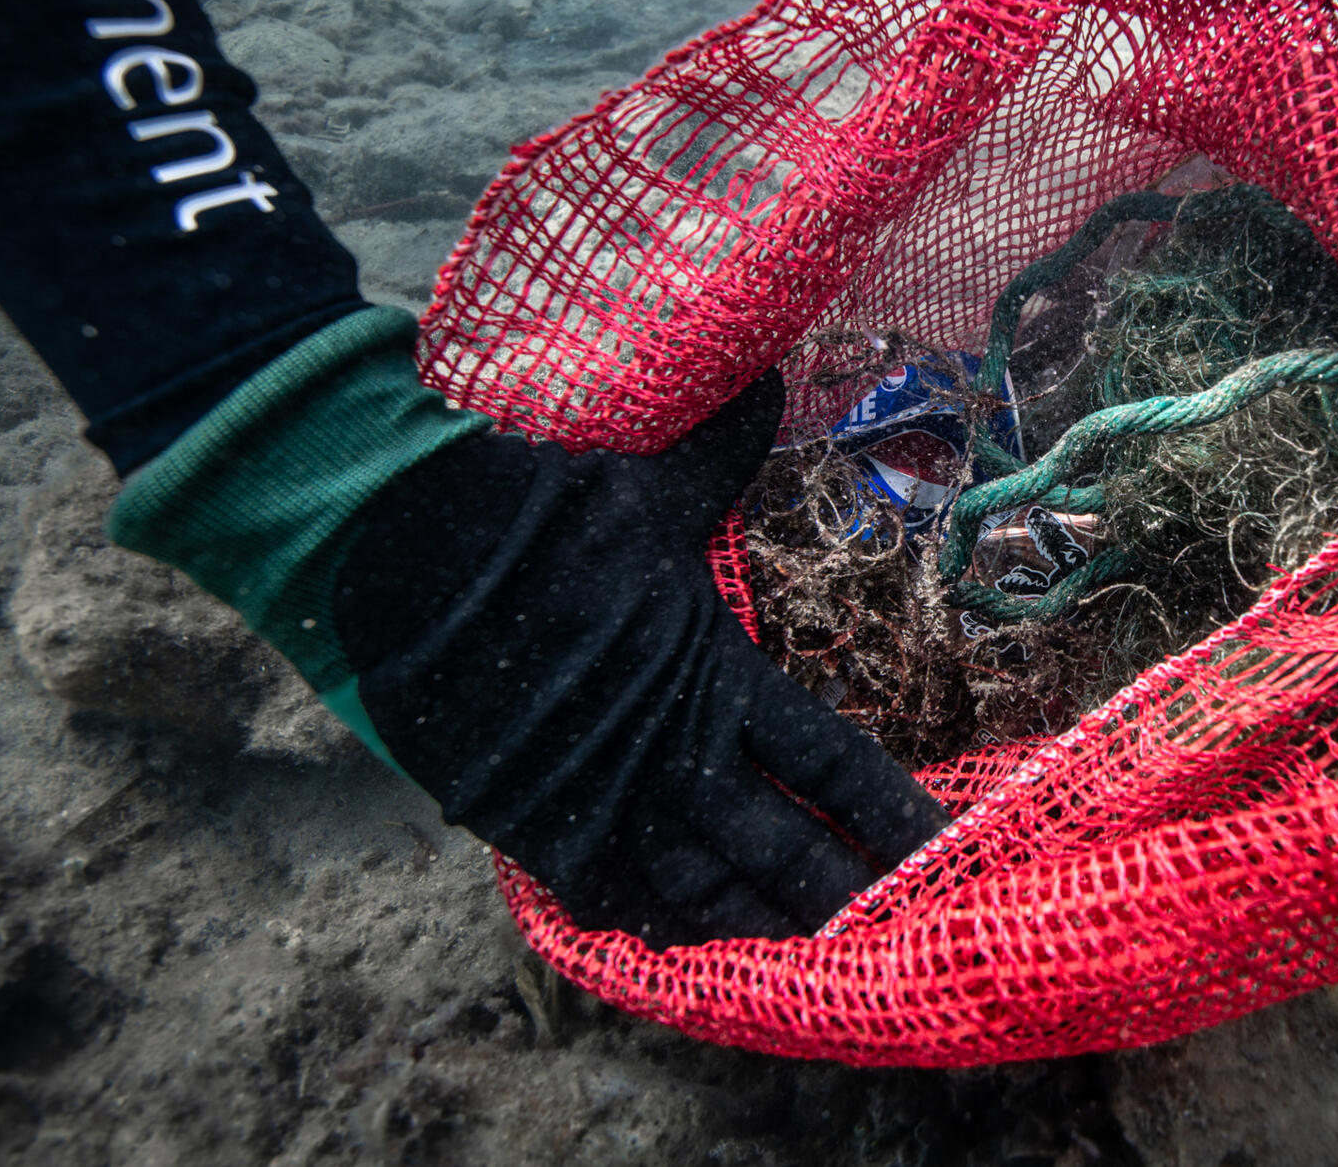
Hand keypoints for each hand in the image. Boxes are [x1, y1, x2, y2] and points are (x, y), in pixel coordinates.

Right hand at [333, 370, 947, 946]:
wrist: (404, 551)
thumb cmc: (537, 513)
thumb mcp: (648, 483)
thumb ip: (723, 448)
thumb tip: (772, 378)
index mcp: (713, 672)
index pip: (827, 763)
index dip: (885, 816)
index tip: (933, 853)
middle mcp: (669, 750)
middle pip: (782, 852)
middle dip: (840, 897)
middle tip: (894, 934)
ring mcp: (600, 797)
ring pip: (705, 893)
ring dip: (762, 925)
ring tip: (815, 959)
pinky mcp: (532, 822)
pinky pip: (613, 899)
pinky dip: (661, 927)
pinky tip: (695, 945)